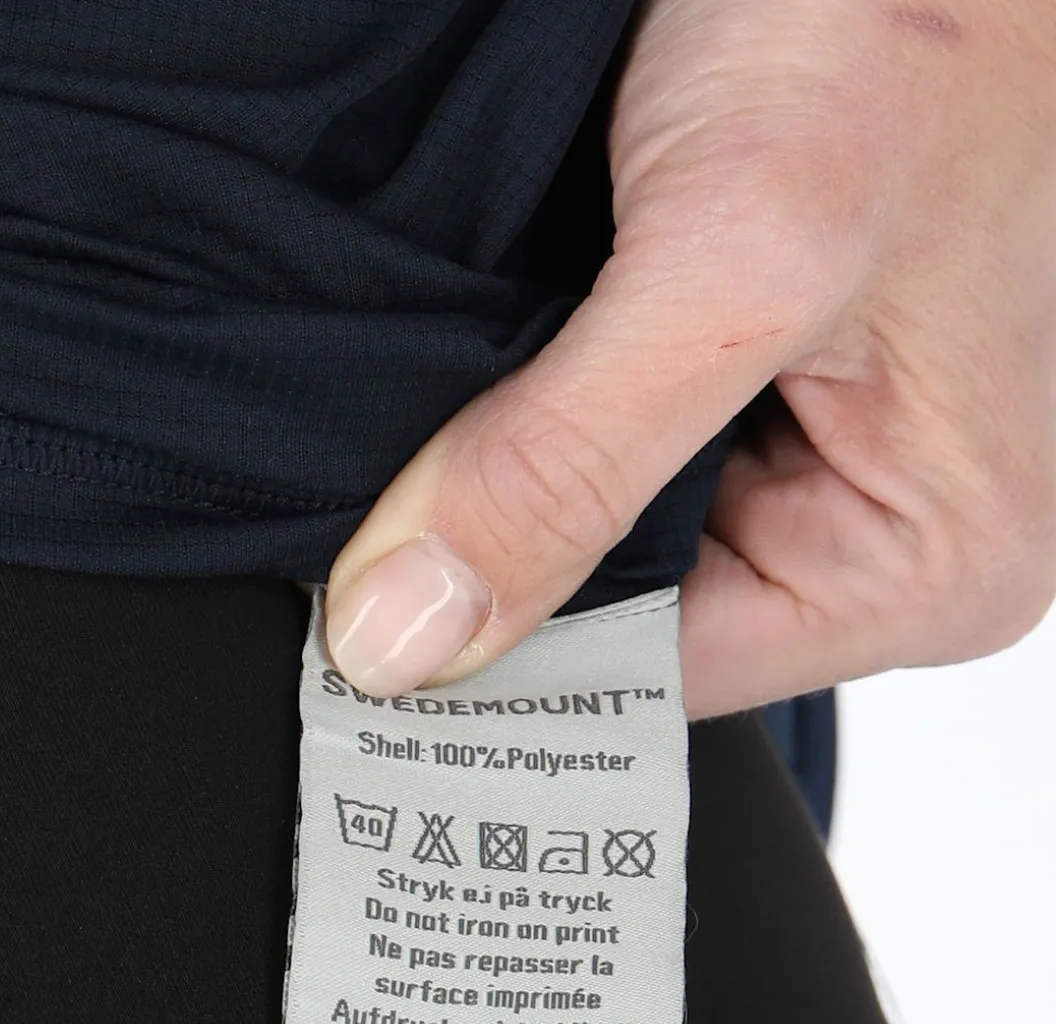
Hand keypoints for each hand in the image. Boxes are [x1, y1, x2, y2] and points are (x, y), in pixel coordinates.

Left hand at [324, 0, 1055, 714]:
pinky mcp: (757, 376)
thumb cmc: (923, 10)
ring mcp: (817, 453)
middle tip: (384, 496)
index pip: (657, 682)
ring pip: (602, 525)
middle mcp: (879, 531)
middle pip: (627, 611)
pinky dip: (534, 400)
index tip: (368, 628)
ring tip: (456, 388)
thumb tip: (408, 638)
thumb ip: (570, 460)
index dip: (506, 657)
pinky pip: (610, 437)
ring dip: (512, 468)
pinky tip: (495, 352)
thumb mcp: (737, 250)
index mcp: (930, 563)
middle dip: (505, 552)